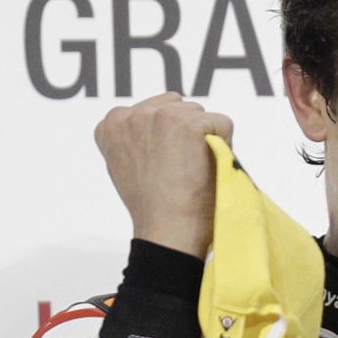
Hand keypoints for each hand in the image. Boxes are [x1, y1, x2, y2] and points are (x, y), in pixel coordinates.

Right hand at [94, 92, 233, 257]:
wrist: (169, 230)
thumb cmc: (154, 207)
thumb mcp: (128, 167)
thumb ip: (136, 140)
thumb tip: (157, 130)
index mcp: (111, 124)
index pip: (156, 110)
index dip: (170, 138)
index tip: (165, 165)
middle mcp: (130, 114)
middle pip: (181, 108)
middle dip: (189, 133)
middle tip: (183, 170)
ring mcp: (159, 116)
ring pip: (202, 115)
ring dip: (206, 137)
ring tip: (192, 172)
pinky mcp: (188, 124)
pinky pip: (222, 124)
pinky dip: (225, 145)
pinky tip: (206, 169)